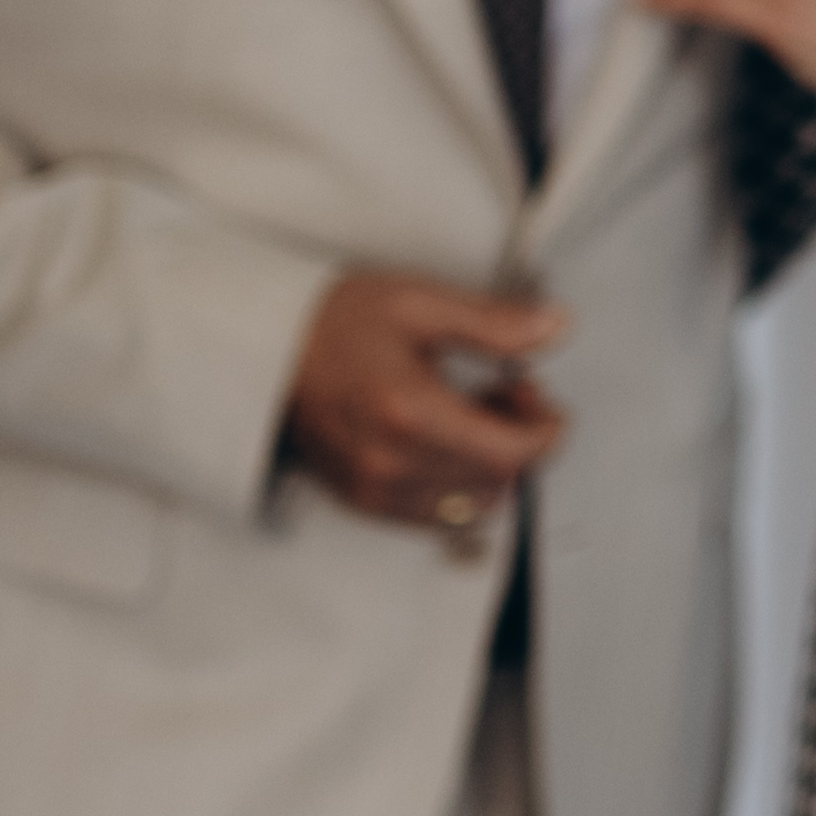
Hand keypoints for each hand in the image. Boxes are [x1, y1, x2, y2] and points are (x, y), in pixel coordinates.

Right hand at [279, 269, 569, 539]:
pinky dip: (457, 481)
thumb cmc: (333, 321)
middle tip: (506, 390)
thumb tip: (554, 328)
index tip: (540, 397)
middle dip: (519, 438)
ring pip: (471, 504)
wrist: (261, 350)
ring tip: (471, 410)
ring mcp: (373, 490)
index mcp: (408, 413)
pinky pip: (436, 514)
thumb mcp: (417, 302)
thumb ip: (491, 323)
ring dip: (490, 463)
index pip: (511, 455)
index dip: (545, 430)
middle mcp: (390, 464)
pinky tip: (443, 437)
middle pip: (497, 480)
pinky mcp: (362, 501)